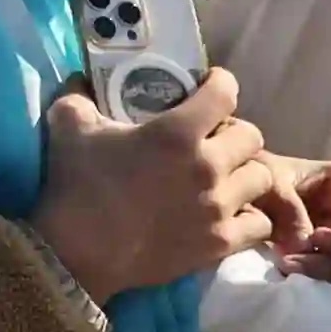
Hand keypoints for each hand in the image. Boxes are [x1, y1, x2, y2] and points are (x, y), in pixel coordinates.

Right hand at [31, 69, 273, 298]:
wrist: (79, 252)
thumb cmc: (77, 184)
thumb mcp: (68, 124)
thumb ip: (80, 94)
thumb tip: (81, 79)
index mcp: (177, 132)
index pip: (225, 92)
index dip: (220, 84)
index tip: (208, 88)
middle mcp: (208, 166)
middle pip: (252, 136)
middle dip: (233, 132)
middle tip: (212, 139)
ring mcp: (219, 208)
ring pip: (262, 179)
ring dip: (245, 174)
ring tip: (224, 177)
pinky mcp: (221, 243)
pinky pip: (260, 223)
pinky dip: (248, 216)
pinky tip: (227, 214)